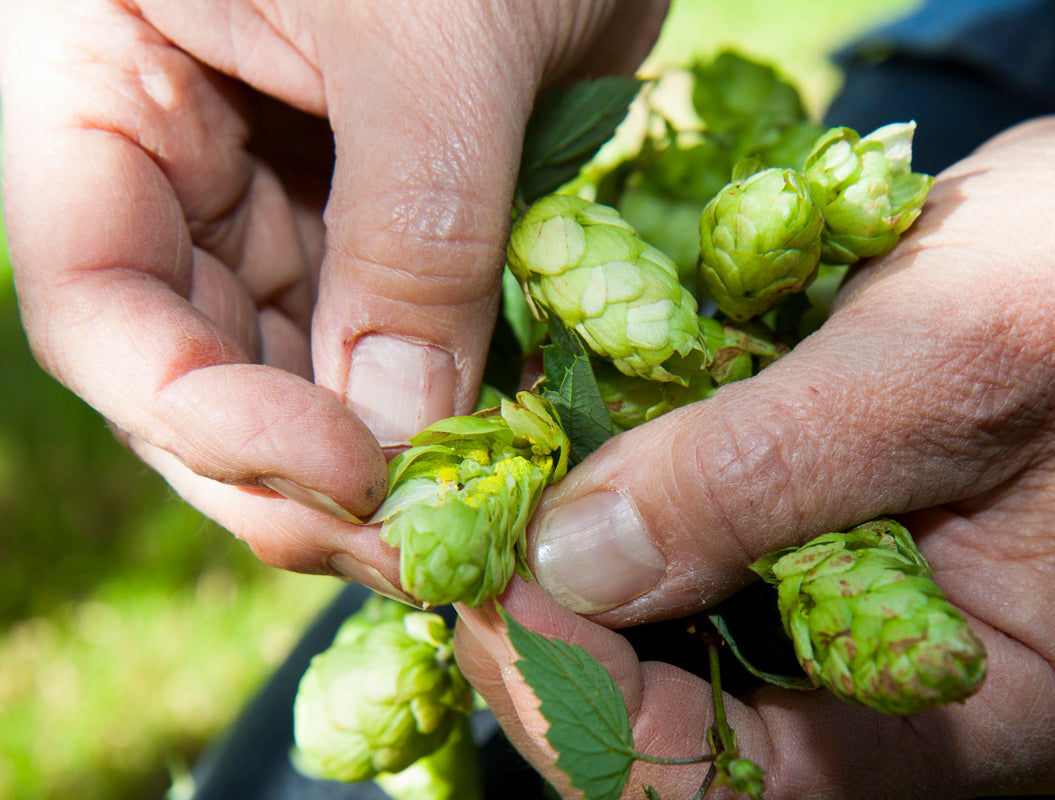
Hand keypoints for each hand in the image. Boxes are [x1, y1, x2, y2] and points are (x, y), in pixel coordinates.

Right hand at [0, 0, 664, 577]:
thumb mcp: (432, 34)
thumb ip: (413, 230)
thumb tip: (396, 430)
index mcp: (108, 79)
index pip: (102, 300)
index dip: (205, 415)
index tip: (339, 473)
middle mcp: (186, 150)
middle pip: (203, 364)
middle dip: (299, 468)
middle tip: (414, 546)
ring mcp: (293, 186)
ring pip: (307, 366)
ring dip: (380, 453)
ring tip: (468, 517)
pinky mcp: (399, 207)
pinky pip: (404, 330)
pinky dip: (448, 397)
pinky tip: (501, 445)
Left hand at [456, 71, 1054, 797]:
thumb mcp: (946, 362)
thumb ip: (765, 475)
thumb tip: (573, 561)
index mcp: (996, 708)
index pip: (753, 784)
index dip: (597, 705)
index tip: (491, 585)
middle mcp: (911, 695)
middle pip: (685, 734)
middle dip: (549, 647)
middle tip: (443, 546)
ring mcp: (858, 620)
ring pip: (663, 654)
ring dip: (552, 583)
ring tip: (469, 507)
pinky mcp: (815, 543)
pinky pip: (680, 567)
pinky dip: (597, 521)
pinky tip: (538, 466)